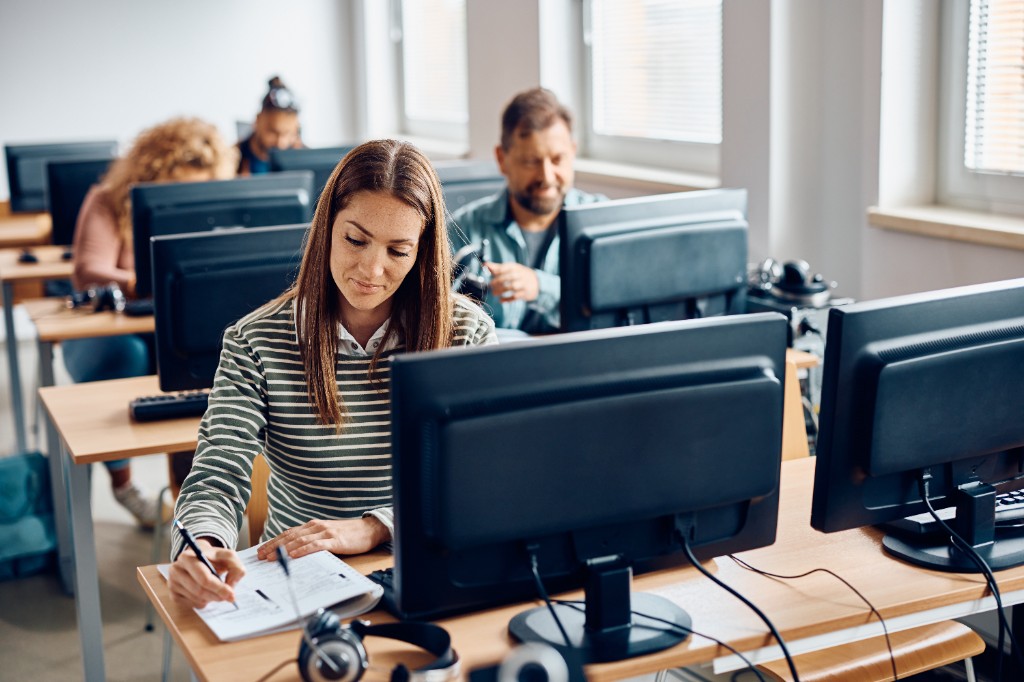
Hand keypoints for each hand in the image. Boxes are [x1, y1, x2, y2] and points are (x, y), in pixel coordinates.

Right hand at [168, 538, 244, 608]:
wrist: (198, 558)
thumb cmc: (214, 558)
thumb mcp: (228, 556)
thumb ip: (236, 567)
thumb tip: (231, 586)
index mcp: (188, 557)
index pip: (204, 578)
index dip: (219, 588)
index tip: (231, 594)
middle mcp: (176, 570)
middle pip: (199, 591)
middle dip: (217, 595)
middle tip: (228, 596)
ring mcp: (172, 583)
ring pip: (197, 599)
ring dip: (211, 599)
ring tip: (217, 591)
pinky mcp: (173, 594)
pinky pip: (192, 604)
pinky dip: (204, 602)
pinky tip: (207, 593)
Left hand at [256, 516, 389, 560]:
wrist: (369, 529)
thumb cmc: (349, 534)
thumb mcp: (327, 535)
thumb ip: (313, 540)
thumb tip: (296, 553)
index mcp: (313, 525)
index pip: (289, 533)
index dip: (274, 541)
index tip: (261, 549)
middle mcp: (316, 526)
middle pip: (290, 536)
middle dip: (273, 546)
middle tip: (260, 556)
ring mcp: (325, 532)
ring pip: (299, 540)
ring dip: (283, 550)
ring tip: (271, 558)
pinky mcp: (334, 540)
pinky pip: (316, 545)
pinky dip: (303, 550)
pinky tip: (294, 555)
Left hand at [485, 261, 539, 301]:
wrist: (536, 282)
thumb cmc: (519, 274)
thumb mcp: (510, 269)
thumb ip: (497, 268)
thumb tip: (485, 264)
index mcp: (515, 267)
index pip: (505, 268)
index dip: (497, 272)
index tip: (490, 276)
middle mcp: (520, 274)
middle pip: (508, 277)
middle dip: (498, 281)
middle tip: (491, 286)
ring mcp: (524, 284)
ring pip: (512, 286)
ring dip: (502, 290)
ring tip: (494, 293)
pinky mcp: (525, 293)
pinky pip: (516, 296)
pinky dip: (507, 299)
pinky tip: (501, 300)